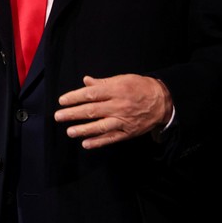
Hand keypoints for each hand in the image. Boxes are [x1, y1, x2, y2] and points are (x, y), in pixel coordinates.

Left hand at [55, 74, 171, 148]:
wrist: (162, 101)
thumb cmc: (139, 87)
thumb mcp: (122, 79)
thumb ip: (102, 82)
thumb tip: (85, 81)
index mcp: (115, 90)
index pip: (91, 94)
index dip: (74, 97)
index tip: (62, 101)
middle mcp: (118, 106)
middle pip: (92, 110)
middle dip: (73, 114)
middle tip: (58, 117)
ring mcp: (123, 120)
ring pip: (101, 126)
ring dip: (83, 130)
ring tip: (70, 132)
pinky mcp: (128, 132)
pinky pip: (111, 138)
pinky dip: (98, 142)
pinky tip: (86, 144)